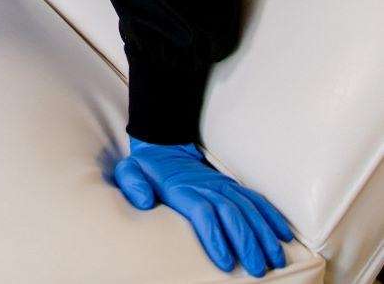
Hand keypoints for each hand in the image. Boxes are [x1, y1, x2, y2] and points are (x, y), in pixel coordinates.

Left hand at [114, 137, 292, 276]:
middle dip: (246, 242)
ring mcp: (222, 185)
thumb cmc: (146, 168)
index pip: (202, 212)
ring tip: (275, 259)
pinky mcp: (231, 186)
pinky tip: (283, 235)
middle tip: (257, 268)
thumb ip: (133, 183)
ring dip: (263, 233)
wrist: (163, 146)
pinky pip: (255, 199)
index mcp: (182, 188)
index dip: (214, 236)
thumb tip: (144, 201)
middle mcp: (206, 186)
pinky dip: (271, 216)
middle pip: (230, 213)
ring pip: (247, 208)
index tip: (225, 261)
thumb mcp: (129, 171)